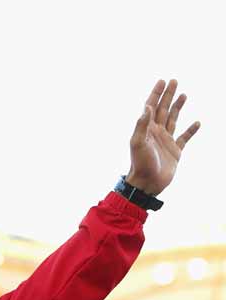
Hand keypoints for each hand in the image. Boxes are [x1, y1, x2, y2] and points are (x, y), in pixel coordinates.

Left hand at [126, 79, 199, 196]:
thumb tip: (147, 108)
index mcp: (146, 129)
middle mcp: (156, 133)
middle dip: (168, 95)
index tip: (162, 81)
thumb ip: (141, 125)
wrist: (147, 184)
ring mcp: (166, 141)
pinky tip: (197, 123)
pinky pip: (185, 138)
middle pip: (163, 109)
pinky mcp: (175, 151)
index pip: (151, 107)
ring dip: (177, 107)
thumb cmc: (140, 164)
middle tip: (174, 81)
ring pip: (173, 119)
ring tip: (184, 95)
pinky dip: (191, 130)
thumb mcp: (138, 143)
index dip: (156, 94)